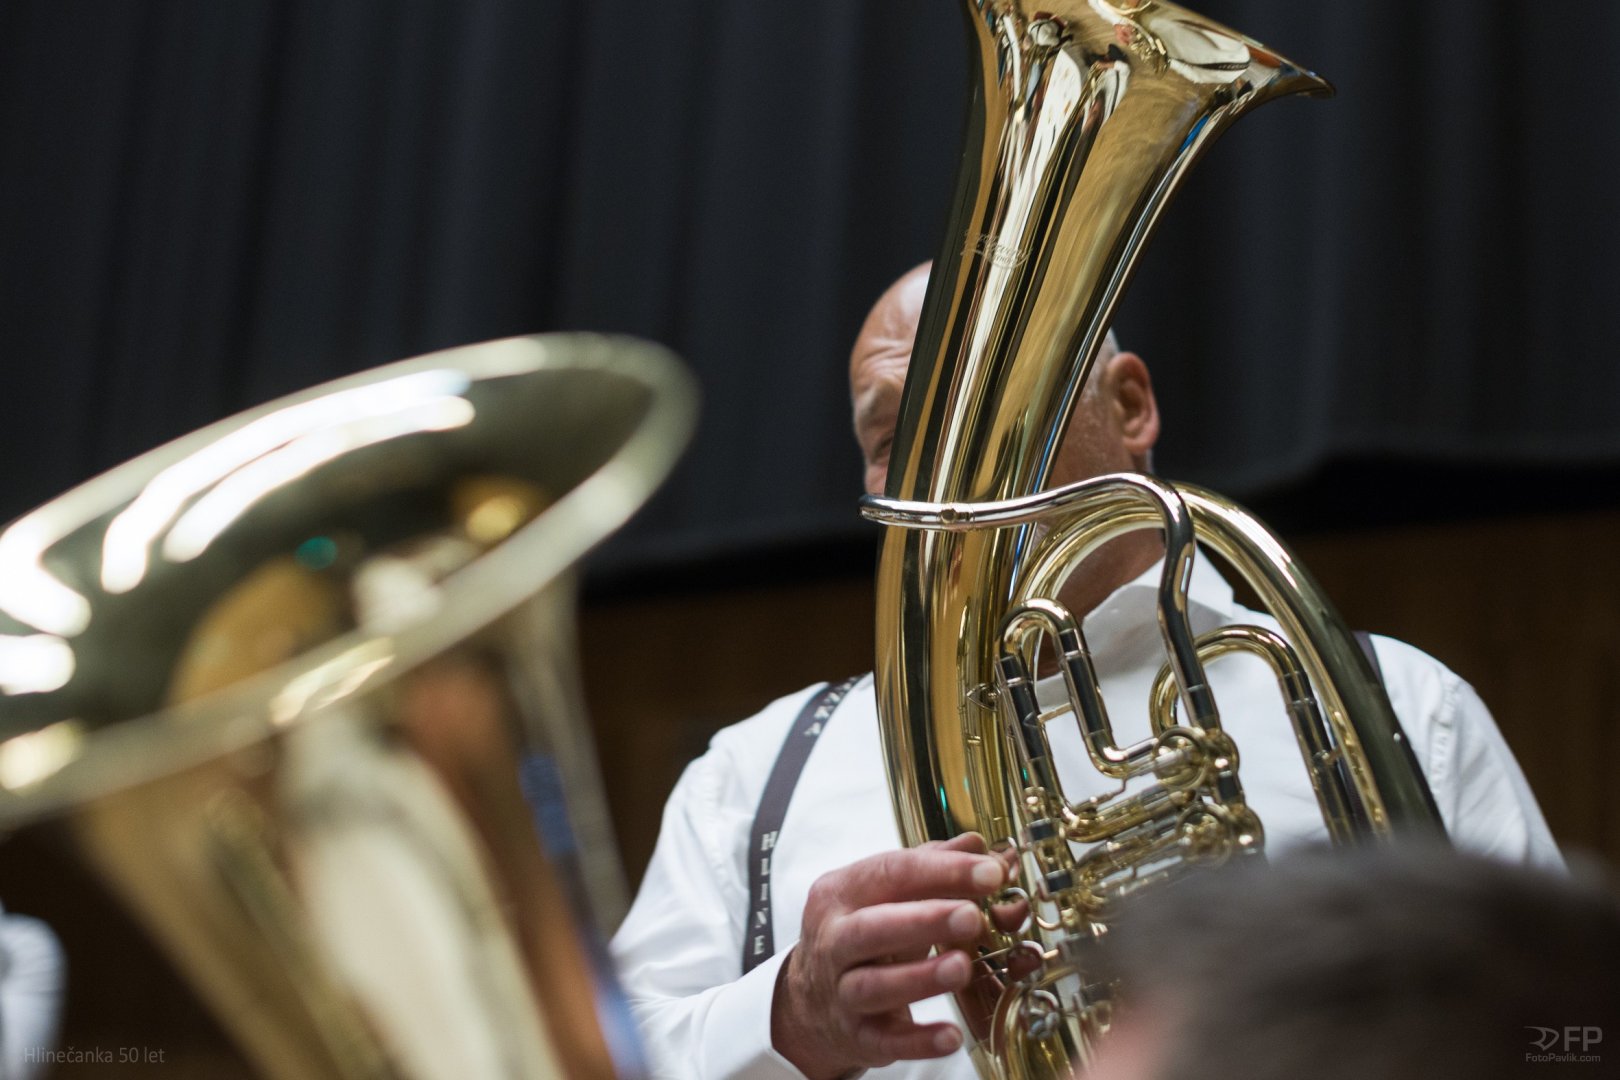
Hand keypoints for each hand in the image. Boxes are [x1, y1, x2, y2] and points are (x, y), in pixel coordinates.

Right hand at [770, 833, 1007, 1078]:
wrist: (811, 998)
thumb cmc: (860, 932)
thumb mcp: (884, 894)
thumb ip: (932, 866)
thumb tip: (979, 846)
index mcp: (840, 893)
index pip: (889, 873)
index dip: (942, 871)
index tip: (990, 872)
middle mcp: (834, 940)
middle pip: (872, 929)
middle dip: (924, 920)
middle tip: (972, 917)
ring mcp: (841, 991)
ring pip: (874, 986)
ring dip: (920, 978)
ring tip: (962, 967)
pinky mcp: (856, 1035)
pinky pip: (885, 1041)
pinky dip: (917, 1041)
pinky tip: (950, 1036)